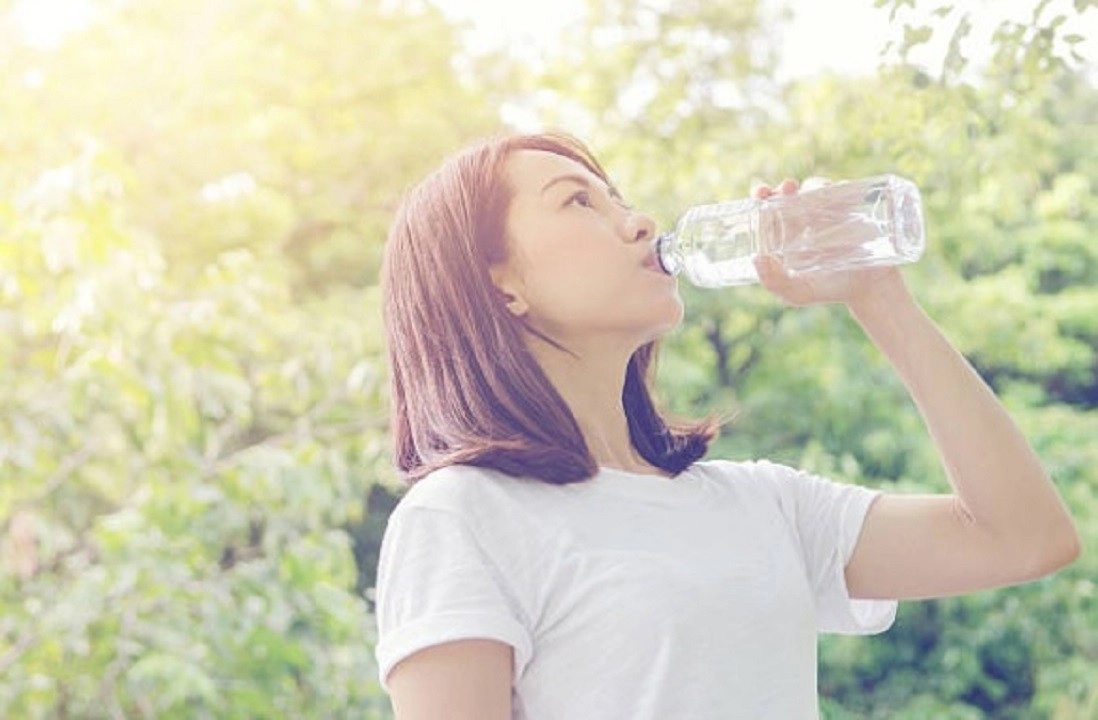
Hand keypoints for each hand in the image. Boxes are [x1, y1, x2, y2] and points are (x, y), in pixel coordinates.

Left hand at [750, 178, 907, 308]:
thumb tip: (756, 258)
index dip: (762, 198)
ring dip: (815, 185)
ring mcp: (828, 212)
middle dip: (786, 187)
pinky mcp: (852, 209)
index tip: (760, 194)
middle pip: (790, 194)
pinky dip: (843, 190)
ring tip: (815, 193)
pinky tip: (843, 197)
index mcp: (786, 234)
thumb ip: (775, 282)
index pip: (769, 210)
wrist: (868, 288)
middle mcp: (805, 219)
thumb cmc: (829, 290)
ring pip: (817, 189)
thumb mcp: (798, 292)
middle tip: (788, 187)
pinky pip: (846, 192)